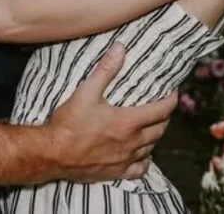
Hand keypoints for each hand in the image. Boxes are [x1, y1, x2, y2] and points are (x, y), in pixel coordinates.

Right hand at [47, 43, 177, 181]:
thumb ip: (106, 70)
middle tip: (161, 107)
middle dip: (164, 117)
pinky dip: (144, 161)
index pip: (162, 110)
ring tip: (152, 126)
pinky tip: (140, 155)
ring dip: (155, 136)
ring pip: (151, 148)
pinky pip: (139, 169)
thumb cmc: (68, 123)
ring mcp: (125, 160)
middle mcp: (132, 142)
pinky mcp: (116, 173)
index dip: (171, 100)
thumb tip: (120, 48)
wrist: (51, 154)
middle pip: (160, 129)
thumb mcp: (86, 91)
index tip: (172, 92)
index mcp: (129, 122)